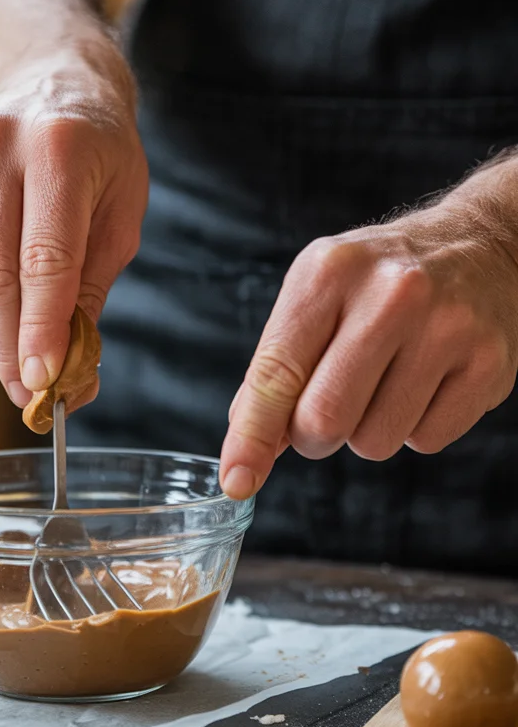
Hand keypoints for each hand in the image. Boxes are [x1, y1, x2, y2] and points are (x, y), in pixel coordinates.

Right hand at [0, 49, 148, 406]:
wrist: (49, 83)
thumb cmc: (99, 159)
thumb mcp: (121, 217)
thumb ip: (92, 293)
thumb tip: (71, 379)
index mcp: (60, 148)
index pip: (44, 261)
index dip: (41, 331)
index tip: (43, 386)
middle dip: (11, 347)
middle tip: (28, 393)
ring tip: (20, 344)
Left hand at [220, 160, 517, 498]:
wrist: (481, 246)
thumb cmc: (379, 282)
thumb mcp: (316, 296)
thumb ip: (276, 369)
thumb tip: (245, 452)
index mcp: (330, 272)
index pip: (276, 374)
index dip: (251, 437)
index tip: (237, 479)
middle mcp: (391, 294)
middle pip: (324, 419)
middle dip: (313, 437)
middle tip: (325, 414)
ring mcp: (447, 328)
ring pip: (375, 441)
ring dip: (367, 432)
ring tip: (385, 381)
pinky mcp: (488, 364)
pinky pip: (427, 441)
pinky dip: (415, 427)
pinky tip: (425, 382)